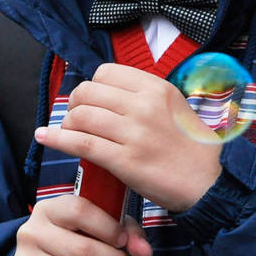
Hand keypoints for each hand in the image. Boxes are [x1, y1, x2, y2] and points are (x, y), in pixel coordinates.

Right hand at [14, 195, 148, 255]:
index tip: (123, 241)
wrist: (41, 254)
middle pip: (82, 251)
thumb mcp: (101, 223)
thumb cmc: (77, 235)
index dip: (108, 228)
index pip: (80, 211)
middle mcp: (32, 232)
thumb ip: (126, 231)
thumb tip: (144, 251)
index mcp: (50, 208)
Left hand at [34, 64, 222, 211]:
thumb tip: (110, 94)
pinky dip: (57, 139)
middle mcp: (143, 105)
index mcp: (156, 88)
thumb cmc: (192, 147)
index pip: (106, 73)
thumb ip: (145, 97)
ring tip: (68, 132)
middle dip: (75, 104)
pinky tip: (45, 138)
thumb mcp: (175, 107)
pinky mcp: (125, 161)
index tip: (91, 101)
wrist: (210, 183)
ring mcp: (133, 133)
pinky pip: (81, 143)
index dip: (92, 86)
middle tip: (77, 118)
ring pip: (82, 116)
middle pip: (88, 92)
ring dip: (67, 124)